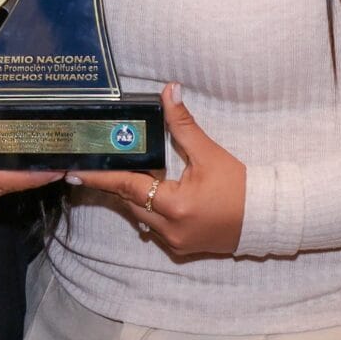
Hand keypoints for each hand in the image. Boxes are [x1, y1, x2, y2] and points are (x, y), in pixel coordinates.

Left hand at [68, 84, 245, 256]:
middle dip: (116, 183)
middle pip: (129, 202)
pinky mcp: (181, 247)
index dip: (100, 177)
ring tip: (133, 173)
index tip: (74, 172)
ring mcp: (174, 242)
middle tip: (99, 165)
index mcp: (174, 205)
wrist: (266, 218)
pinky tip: (157, 193)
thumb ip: (183, 124)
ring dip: (135, 196)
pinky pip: (154, 227)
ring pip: (140, 216)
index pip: (127, 186)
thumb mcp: (209, 153)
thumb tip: (169, 91)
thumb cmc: (239, 186)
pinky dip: (151, 209)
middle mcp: (169, 228)